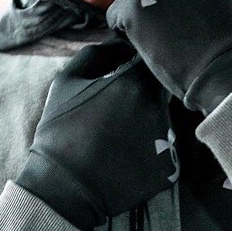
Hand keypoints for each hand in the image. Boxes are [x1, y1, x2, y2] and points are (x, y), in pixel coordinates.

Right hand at [15, 38, 179, 230]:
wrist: (64, 187)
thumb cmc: (61, 131)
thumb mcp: (66, 81)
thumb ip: (96, 53)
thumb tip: (116, 43)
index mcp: (135, 83)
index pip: (151, 60)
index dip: (139, 63)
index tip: (125, 72)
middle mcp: (158, 110)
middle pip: (161, 92)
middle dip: (144, 94)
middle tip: (119, 109)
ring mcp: (168, 142)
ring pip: (164, 121)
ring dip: (148, 122)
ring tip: (119, 137)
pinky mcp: (170, 169)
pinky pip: (166, 152)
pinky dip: (151, 152)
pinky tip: (126, 158)